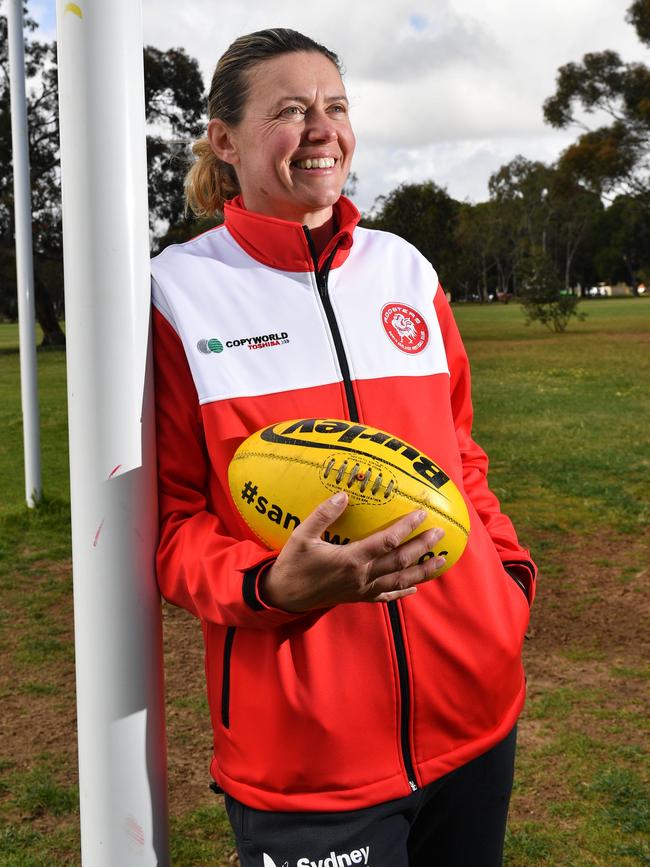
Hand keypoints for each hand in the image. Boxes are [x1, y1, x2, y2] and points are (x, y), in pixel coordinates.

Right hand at [261, 491, 445, 611]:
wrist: (283, 597)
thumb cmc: (292, 564)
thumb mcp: (301, 535)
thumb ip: (323, 514)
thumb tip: (344, 495)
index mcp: (350, 559)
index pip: (386, 541)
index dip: (406, 527)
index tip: (421, 513)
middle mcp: (361, 576)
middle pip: (400, 561)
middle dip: (422, 547)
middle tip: (440, 533)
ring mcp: (361, 589)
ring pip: (399, 581)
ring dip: (422, 571)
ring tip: (441, 561)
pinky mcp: (358, 597)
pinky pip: (385, 596)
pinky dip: (402, 592)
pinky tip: (415, 587)